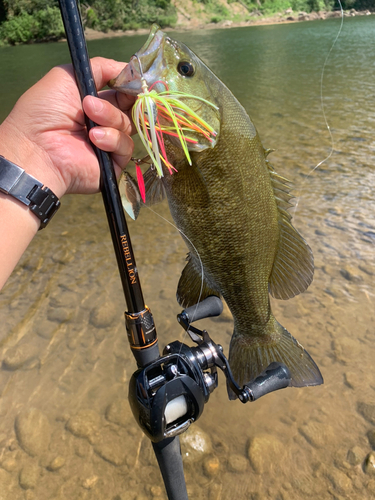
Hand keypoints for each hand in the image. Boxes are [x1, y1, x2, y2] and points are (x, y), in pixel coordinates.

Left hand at [0, 57, 134, 197]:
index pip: (122, 92)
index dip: (130, 85)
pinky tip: (93, 138)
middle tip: (117, 95)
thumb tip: (128, 69)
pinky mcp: (113, 163)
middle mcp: (102, 122)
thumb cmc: (45, 111)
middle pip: (131, 108)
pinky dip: (111, 139)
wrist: (37, 148)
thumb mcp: (67, 76)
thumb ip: (100, 68)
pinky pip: (126, 147)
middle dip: (127, 99)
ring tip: (89, 117)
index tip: (135, 79)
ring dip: (110, 117)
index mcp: (93, 101)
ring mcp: (108, 143)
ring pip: (128, 125)